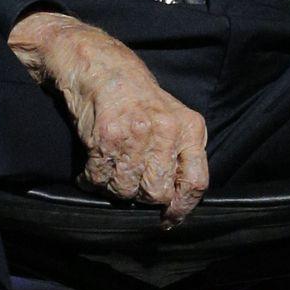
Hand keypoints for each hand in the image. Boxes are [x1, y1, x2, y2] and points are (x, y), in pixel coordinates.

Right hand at [8, 11, 208, 226]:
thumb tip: (178, 202)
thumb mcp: (173, 118)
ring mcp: (136, 135)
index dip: (182, 208)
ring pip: (126, 191)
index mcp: (189, 128)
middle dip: (142, 196)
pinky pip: (100, 179)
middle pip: (158, 193)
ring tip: (111, 168)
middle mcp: (166, 131)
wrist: (103, 69)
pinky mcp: (107, 137)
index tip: (169, 219)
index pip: (196, 181)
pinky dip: (93, 179)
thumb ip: (181, 155)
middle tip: (132, 181)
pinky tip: (94, 165)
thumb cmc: (139, 99)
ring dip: (114, 188)